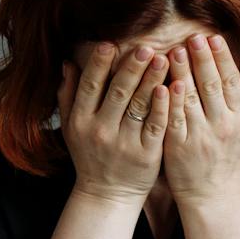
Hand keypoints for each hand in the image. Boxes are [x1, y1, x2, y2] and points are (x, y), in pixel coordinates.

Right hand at [57, 42, 170, 203]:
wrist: (107, 194)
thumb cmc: (90, 156)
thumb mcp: (71, 127)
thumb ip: (68, 95)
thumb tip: (68, 62)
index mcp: (81, 120)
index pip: (90, 86)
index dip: (99, 65)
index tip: (110, 44)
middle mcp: (100, 130)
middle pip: (117, 93)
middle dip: (131, 68)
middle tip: (145, 46)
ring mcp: (125, 143)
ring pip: (139, 106)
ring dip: (151, 81)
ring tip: (164, 58)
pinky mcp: (147, 154)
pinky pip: (156, 126)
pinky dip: (163, 107)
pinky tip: (171, 88)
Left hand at [159, 33, 239, 204]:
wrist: (211, 192)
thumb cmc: (227, 156)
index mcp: (239, 118)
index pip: (232, 82)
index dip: (222, 59)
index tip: (213, 38)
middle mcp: (222, 126)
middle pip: (212, 86)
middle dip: (203, 60)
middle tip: (193, 37)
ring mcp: (200, 136)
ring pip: (191, 99)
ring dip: (183, 74)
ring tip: (174, 51)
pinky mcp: (179, 146)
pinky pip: (174, 119)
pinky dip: (170, 101)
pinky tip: (165, 83)